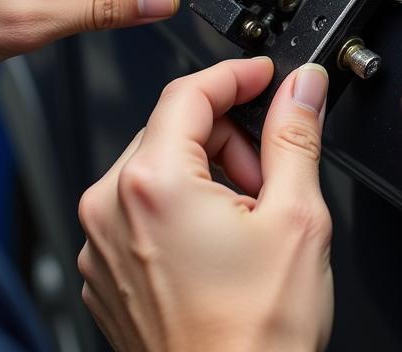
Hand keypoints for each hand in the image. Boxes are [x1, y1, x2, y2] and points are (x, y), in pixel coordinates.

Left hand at [77, 57, 333, 351]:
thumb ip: (295, 134)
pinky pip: (140, 210)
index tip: (263, 76)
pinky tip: (219, 244)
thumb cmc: (255, 337)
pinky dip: (180, 208)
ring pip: (158, 169)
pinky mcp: (105, 271)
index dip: (235, 75)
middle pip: (173, 129)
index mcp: (152, 183)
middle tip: (270, 173)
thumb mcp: (295, 217)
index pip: (189, 91)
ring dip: (207, 173)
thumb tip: (299, 87)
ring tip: (248, 219)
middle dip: (228, 137)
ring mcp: (102, 244)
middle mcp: (110, 208)